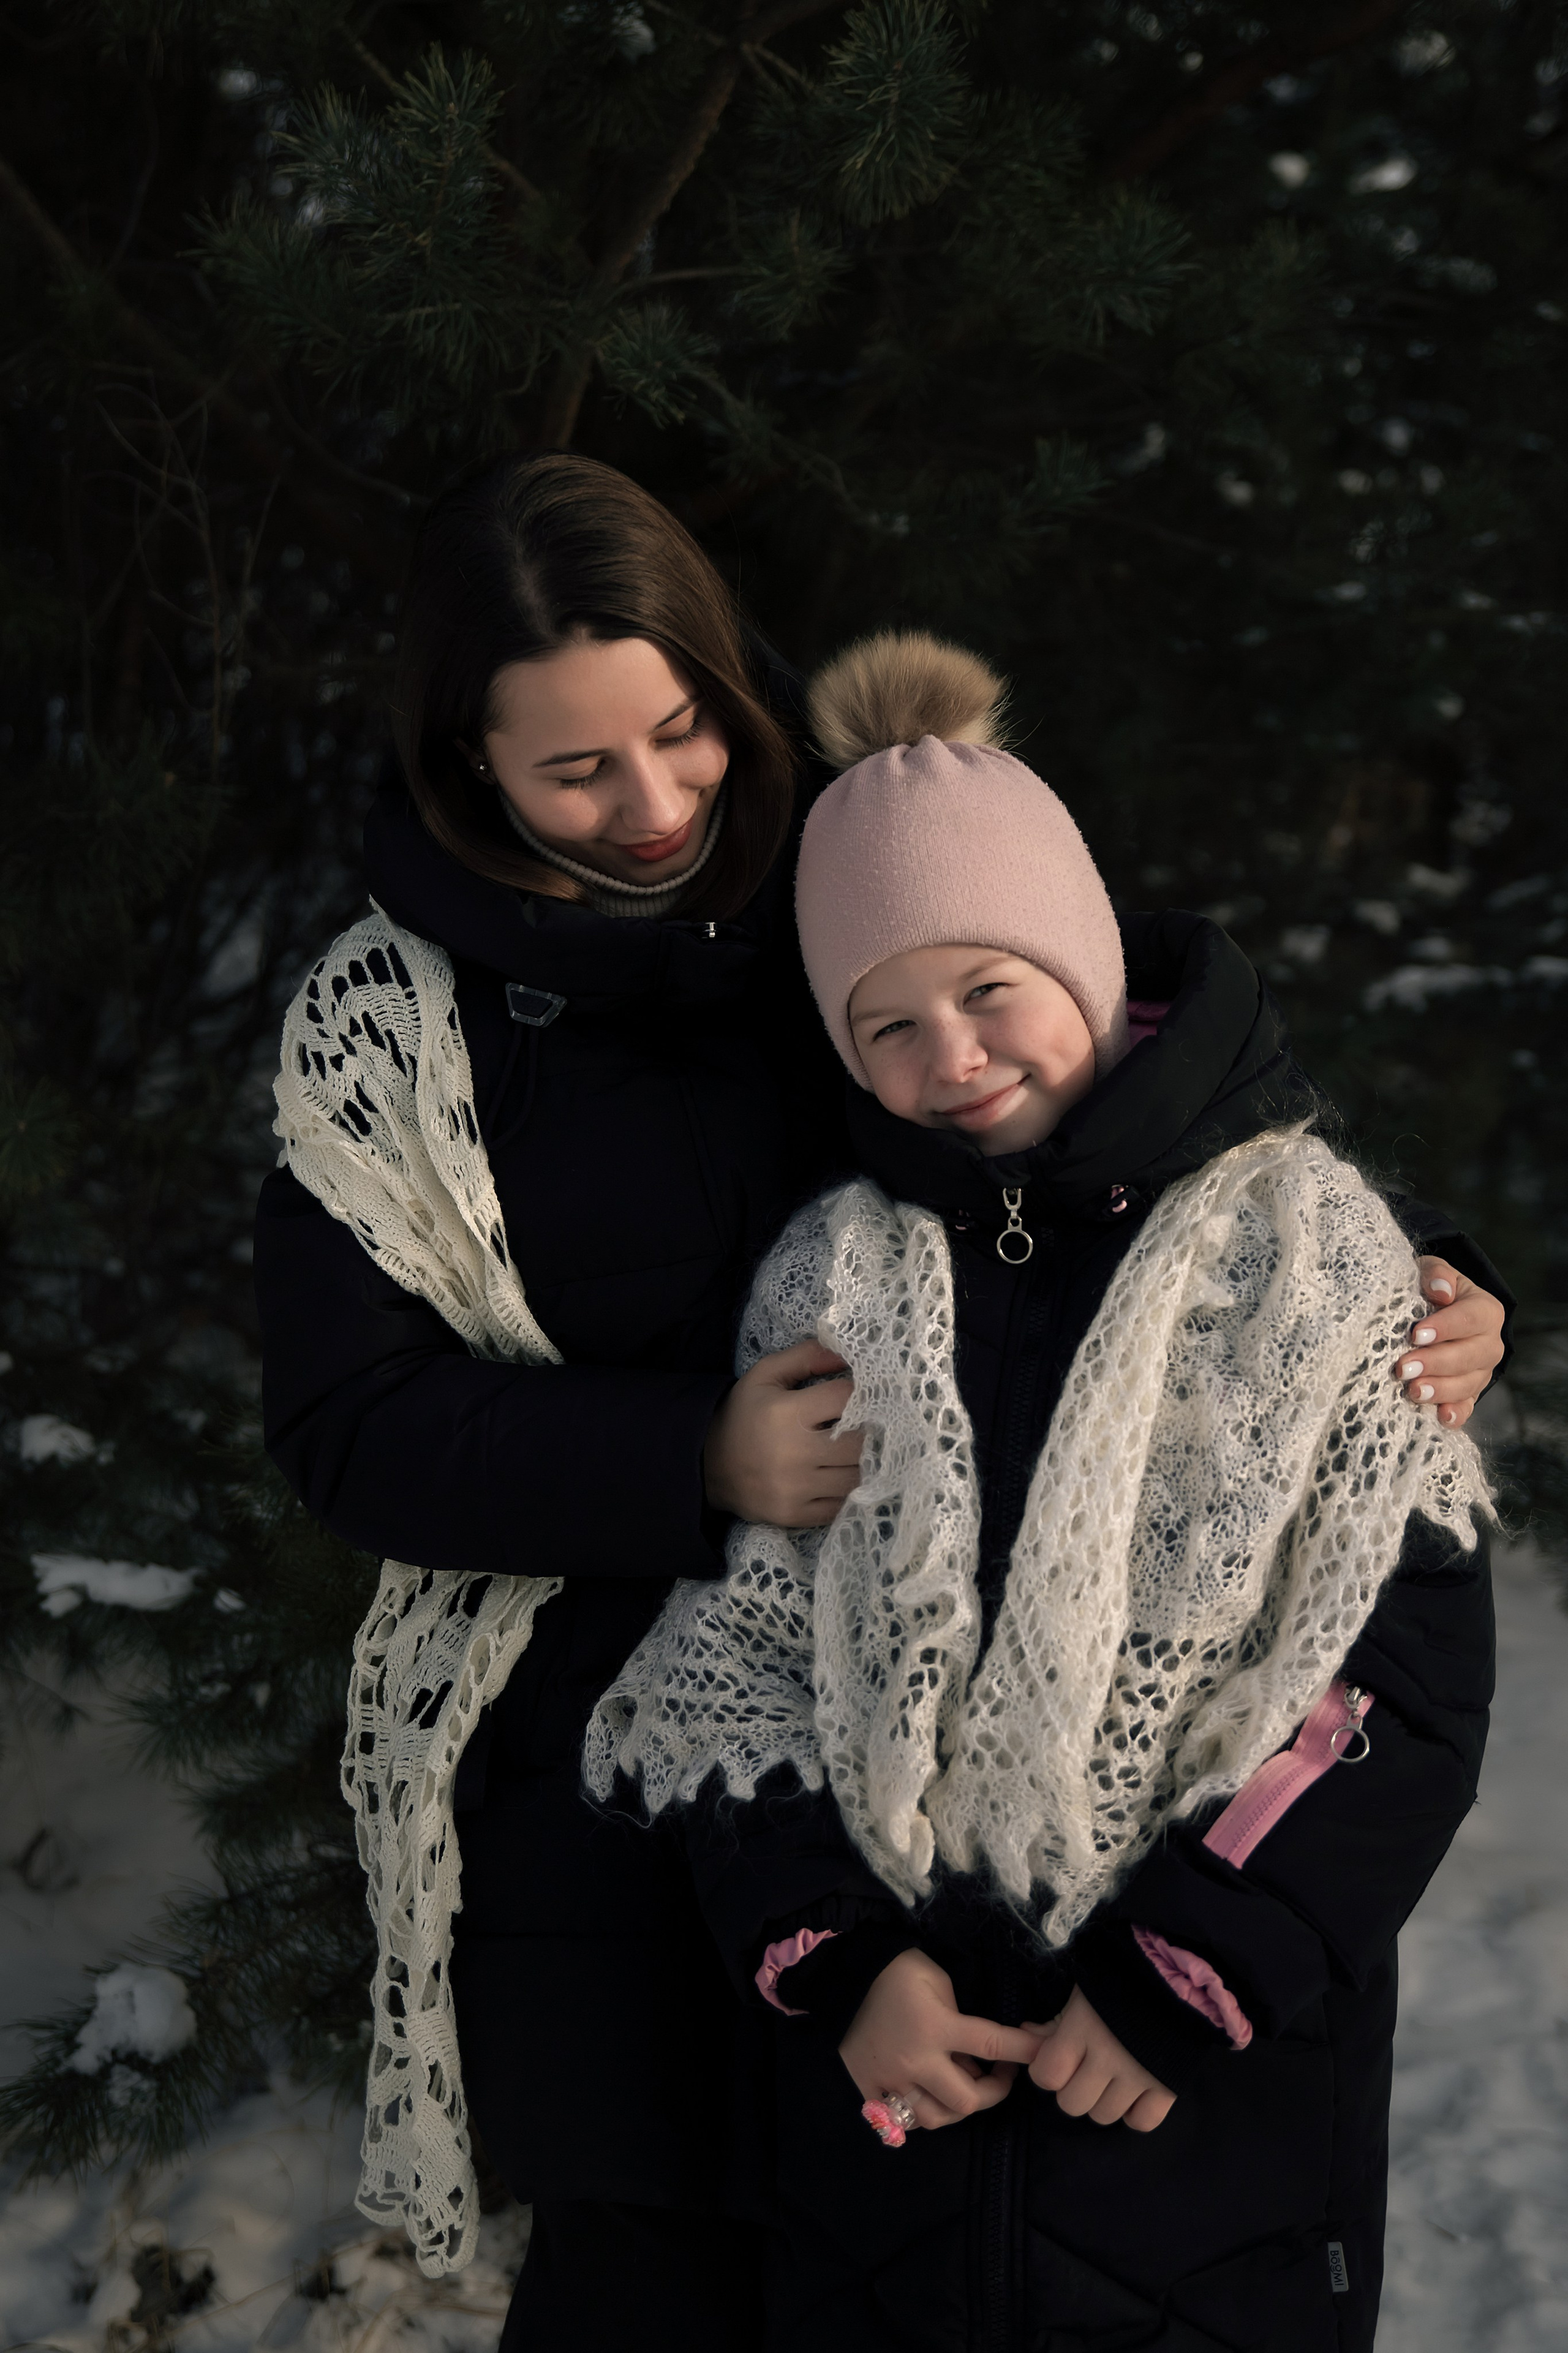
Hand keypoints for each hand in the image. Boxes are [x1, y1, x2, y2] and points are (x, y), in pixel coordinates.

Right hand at [704, 1339, 863, 1526]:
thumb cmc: (744, 1414)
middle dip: (872, 1432)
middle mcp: (793, 1453)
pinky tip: (846, 1476)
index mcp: (786, 1413)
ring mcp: (795, 1489)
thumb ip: (806, 1357)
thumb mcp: (766, 1375)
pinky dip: (851, 1492)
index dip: (864, 1392)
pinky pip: (841, 1506)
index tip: (869, 1392)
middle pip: (859, 1443)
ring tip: (864, 1451)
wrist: (707, 1465)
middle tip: (875, 1425)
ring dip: (866, 1463)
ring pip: (856, 1477)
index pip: (846, 1398)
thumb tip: (847, 1354)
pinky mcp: (794, 1514)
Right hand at [838, 1947, 1041, 2130]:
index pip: (991, 2044)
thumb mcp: (937, 1979)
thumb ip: (960, 2015)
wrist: (843, 1976)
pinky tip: (930, 2094)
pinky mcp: (869, 2089)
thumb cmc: (897, 1972)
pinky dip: (923, 2111)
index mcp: (936, 2026)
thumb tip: (975, 2050)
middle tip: (997, 2074)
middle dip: (993, 2091)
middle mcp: (916, 2060)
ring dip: (957, 2107)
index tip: (1043, 2053)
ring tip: (962, 2085)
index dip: (1023, 2050)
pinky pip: (903, 2119)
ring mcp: (890, 2080)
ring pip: (936, 2117)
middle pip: (967, 2099)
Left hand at [1023, 1985, 1174, 2133]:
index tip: (1056, 2060)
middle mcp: (1108, 2057)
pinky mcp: (1168, 2088)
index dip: (1046, 2071)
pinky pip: (1140, 2122)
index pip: (1047, 2075)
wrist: (1178, 1977)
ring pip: (1103, 2116)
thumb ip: (1053, 2024)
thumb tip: (1026, 2039)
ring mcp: (1139, 2076)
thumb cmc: (1120, 1981)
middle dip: (1073, 2089)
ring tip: (1112, 2077)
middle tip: (1085, 2070)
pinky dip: (1134, 2113)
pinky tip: (1134, 2093)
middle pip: (1072, 2104)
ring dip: (1102, 2101)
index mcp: (1083, 2028)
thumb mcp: (1081, 1996)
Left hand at [1399, 1258, 1505, 1429]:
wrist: (1435, 1314)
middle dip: (1436, 1363)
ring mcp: (1480, 1371)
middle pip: (1470, 1356)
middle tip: (1404, 1367)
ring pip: (1468, 1384)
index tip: (1416, 1334)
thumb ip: (1436, 1275)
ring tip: (1413, 1391)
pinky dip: (1456, 1414)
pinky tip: (1441, 1418)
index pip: (1470, 1319)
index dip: (1445, 1327)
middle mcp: (1489, 1343)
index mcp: (1485, 1311)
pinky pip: (1466, 1406)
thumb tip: (1440, 1291)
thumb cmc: (1431, 1291)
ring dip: (1440, 1389)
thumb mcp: (1432, 1273)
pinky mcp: (1468, 1392)